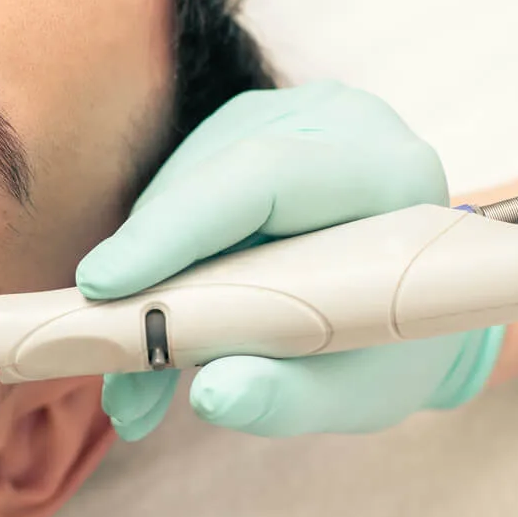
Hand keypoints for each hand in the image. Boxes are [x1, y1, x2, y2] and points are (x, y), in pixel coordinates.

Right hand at [77, 81, 502, 437]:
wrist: (414, 310)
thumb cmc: (393, 353)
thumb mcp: (356, 395)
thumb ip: (289, 399)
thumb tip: (213, 395)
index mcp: (387, 172)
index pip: (263, 178)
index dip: (175, 231)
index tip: (104, 287)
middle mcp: (338, 123)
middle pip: (206, 184)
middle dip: (146, 275)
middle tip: (109, 363)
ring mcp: (288, 117)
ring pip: (177, 189)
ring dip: (144, 278)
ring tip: (139, 377)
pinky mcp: (246, 132)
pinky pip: (175, 194)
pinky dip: (154, 263)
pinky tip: (155, 326)